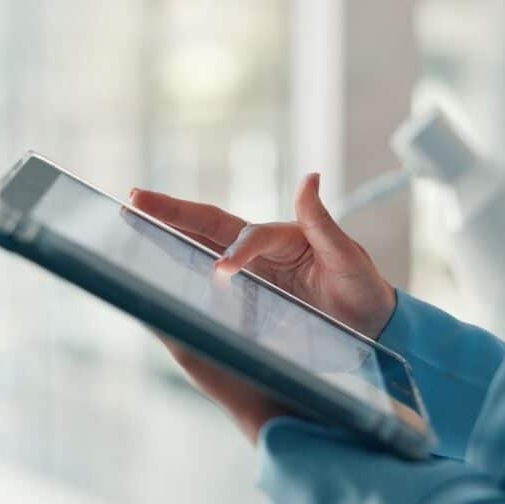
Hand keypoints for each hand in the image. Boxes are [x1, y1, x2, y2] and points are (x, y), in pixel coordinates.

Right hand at [131, 173, 395, 338]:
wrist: (370, 326)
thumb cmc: (361, 287)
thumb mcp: (347, 257)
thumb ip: (322, 222)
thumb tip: (310, 177)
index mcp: (283, 236)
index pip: (251, 238)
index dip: (236, 252)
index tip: (222, 271)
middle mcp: (261, 249)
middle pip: (211, 225)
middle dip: (174, 213)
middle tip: (136, 200)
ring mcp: (251, 271)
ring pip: (202, 246)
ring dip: (169, 233)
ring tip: (133, 219)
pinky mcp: (246, 296)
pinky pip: (207, 282)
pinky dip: (181, 271)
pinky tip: (155, 267)